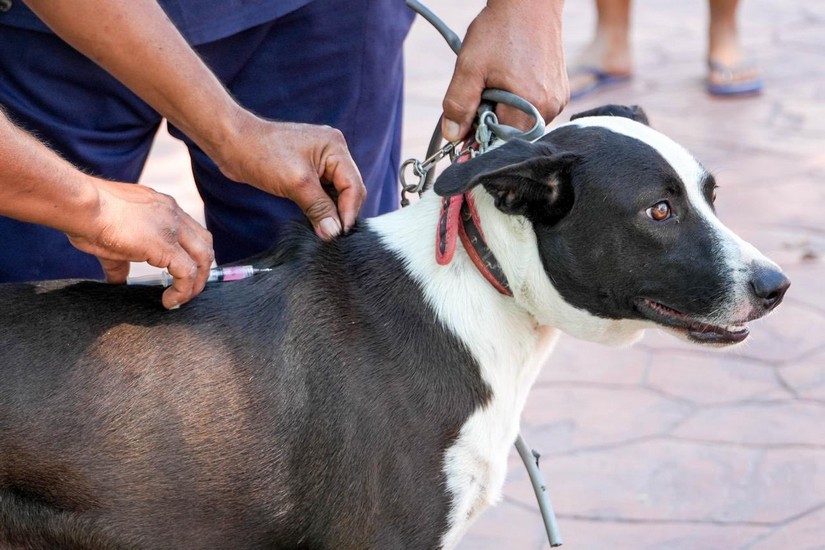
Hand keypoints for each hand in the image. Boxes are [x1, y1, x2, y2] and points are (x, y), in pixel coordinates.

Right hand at [66, 180, 214, 308]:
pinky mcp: (166, 245)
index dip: (192, 254)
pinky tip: (169, 301)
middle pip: (205, 243)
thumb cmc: (87, 217)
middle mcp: (173, 213)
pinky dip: (184, 290)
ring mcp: (173, 228)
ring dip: (197, 282)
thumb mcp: (113, 238)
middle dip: (202, 269)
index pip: (191, 231)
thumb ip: (122, 261)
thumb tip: (118, 281)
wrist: (81, 206)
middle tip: (188, 288)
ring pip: (203, 258)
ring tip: (181, 299)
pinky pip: (188, 273)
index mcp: (163, 207)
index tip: (182, 273)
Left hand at [211, 112, 364, 239]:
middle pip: (348, 189)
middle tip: (333, 235)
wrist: (232, 144)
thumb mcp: (295, 184)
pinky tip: (316, 219)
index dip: (349, 211)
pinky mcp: (307, 170)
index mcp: (335, 147)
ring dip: (331, 211)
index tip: (340, 233)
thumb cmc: (262, 154)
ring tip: (325, 230)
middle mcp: (332, 151)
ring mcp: (320, 160)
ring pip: (336, 193)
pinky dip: (321, 206)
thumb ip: (319, 208)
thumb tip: (334, 232)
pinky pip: (322, 192)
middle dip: (341, 212)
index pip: (353, 185)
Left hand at [441, 1, 568, 141]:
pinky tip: (510, 81)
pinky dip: (517, 103)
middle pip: (513, 135)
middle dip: (492, 122)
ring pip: (522, 124)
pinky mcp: (560, 92)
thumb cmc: (500, 29)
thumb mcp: (470, 67)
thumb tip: (452, 136)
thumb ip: (458, 105)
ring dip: (504, 113)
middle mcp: (551, 107)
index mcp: (531, 105)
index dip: (480, 136)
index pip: (500, 141)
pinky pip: (533, 111)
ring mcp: (559, 100)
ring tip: (497, 83)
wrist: (529, 2)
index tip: (467, 123)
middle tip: (481, 94)